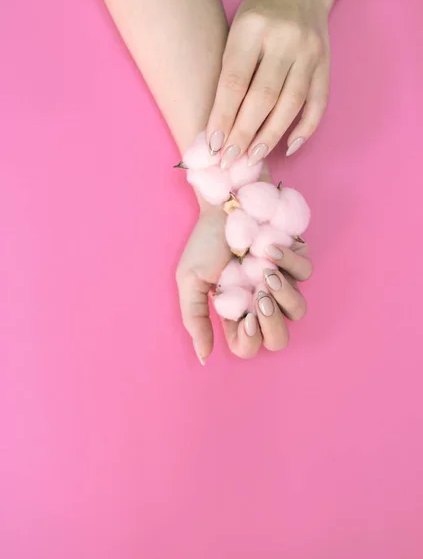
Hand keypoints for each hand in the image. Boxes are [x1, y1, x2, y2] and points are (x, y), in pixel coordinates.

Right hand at [176, 207, 312, 362]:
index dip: (249, 341)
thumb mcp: (190, 281)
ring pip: (299, 311)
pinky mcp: (297, 259)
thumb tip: (203, 357)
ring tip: (265, 273)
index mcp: (234, 312)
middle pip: (280, 339)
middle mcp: (260, 302)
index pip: (248, 346)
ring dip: (284, 296)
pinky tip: (268, 247)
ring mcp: (281, 282)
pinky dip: (289, 261)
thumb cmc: (206, 240)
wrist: (223, 200)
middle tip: (259, 301)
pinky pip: (305, 273)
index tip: (243, 318)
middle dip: (272, 326)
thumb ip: (196, 319)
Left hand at [207, 0, 330, 165]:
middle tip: (229, 160)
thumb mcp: (235, 32)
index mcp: (252, 27)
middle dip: (243, 134)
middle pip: (263, 97)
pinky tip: (288, 147)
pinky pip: (318, 104)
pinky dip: (304, 130)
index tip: (213, 145)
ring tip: (252, 157)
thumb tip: (220, 128)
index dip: (223, 118)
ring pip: (290, 104)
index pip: (234, 82)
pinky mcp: (326, 65)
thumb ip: (230, 73)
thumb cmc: (259, 16)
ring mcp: (309, 52)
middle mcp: (285, 39)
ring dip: (270, 137)